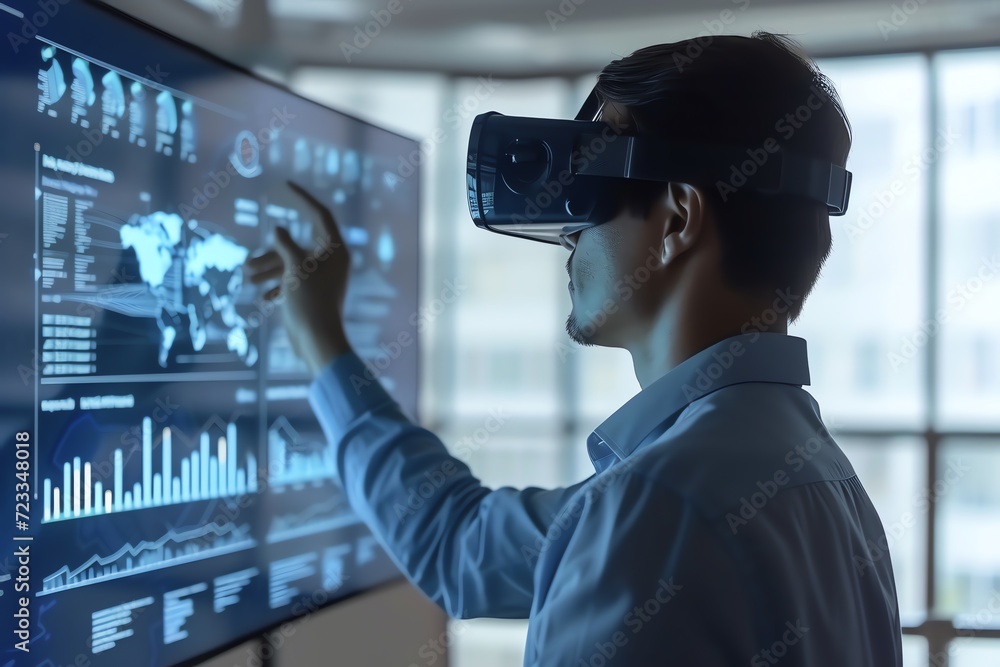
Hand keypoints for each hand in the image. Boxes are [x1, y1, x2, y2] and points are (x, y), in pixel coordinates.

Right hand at [245, 181, 351, 374]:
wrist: (318, 342)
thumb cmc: (310, 302)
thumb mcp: (294, 268)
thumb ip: (285, 245)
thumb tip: (278, 229)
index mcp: (335, 249)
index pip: (319, 214)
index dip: (301, 198)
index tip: (284, 185)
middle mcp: (332, 260)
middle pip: (296, 245)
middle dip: (270, 253)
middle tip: (247, 263)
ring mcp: (322, 277)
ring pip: (291, 264)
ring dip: (268, 270)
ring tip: (246, 278)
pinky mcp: (314, 293)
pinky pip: (293, 281)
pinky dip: (278, 286)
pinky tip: (265, 298)